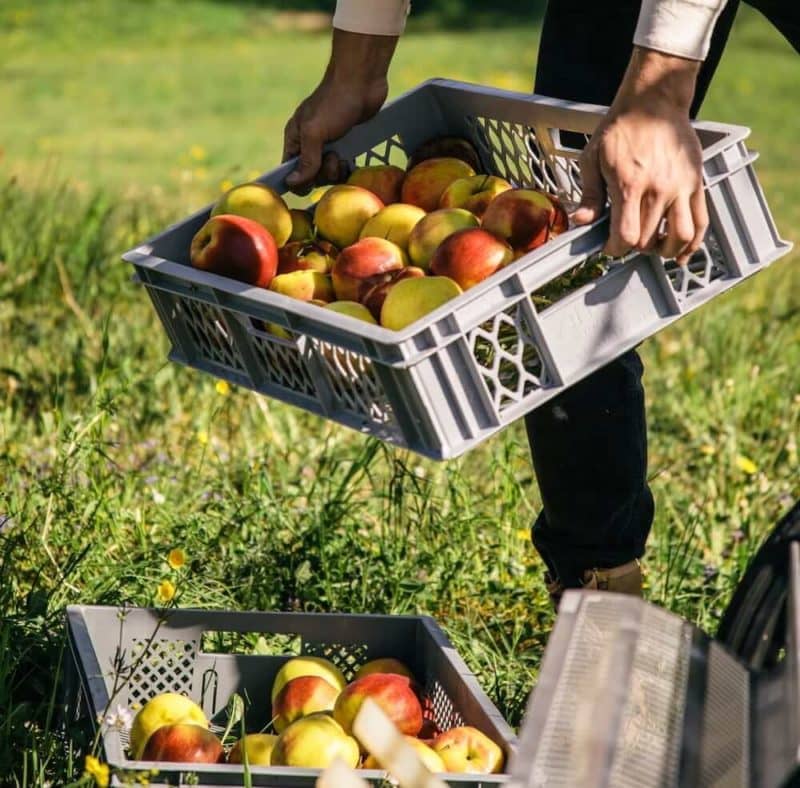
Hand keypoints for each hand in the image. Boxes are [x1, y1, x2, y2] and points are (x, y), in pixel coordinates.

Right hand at [282, 29, 397, 192]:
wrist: (362, 80)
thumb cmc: (335, 102)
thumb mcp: (315, 132)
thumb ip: (306, 160)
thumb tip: (291, 183)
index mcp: (295, 139)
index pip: (289, 172)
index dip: (298, 182)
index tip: (311, 180)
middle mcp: (309, 144)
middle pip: (311, 178)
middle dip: (322, 174)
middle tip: (333, 158)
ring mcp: (328, 146)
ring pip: (328, 175)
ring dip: (336, 170)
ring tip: (342, 155)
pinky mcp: (346, 145)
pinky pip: (343, 169)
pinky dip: (347, 169)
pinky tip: (352, 160)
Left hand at [573, 48, 707, 265]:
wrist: (654, 101)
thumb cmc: (620, 129)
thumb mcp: (592, 159)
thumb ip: (589, 194)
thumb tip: (581, 222)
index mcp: (630, 185)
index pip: (626, 236)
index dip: (615, 249)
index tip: (609, 246)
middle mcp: (658, 189)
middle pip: (648, 240)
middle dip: (634, 247)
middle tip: (626, 239)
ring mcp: (681, 187)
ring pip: (679, 237)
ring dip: (665, 250)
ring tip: (654, 246)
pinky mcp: (696, 183)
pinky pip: (701, 222)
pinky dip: (693, 243)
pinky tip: (682, 252)